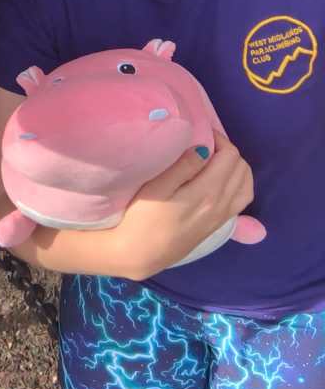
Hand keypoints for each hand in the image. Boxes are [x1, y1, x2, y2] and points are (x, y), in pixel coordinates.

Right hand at [117, 131, 253, 277]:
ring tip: (214, 160)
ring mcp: (222, 216)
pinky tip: (222, 180)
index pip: (230, 156)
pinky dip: (240, 183)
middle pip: (241, 167)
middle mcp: (221, 205)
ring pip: (246, 183)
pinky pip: (243, 198)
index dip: (219, 139)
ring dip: (236, 166)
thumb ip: (183, 167)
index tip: (201, 134)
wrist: (141, 254)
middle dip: (227, 150)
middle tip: (205, 144)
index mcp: (207, 193)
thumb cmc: (142, 218)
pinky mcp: (219, 224)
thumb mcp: (157, 187)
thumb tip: (204, 149)